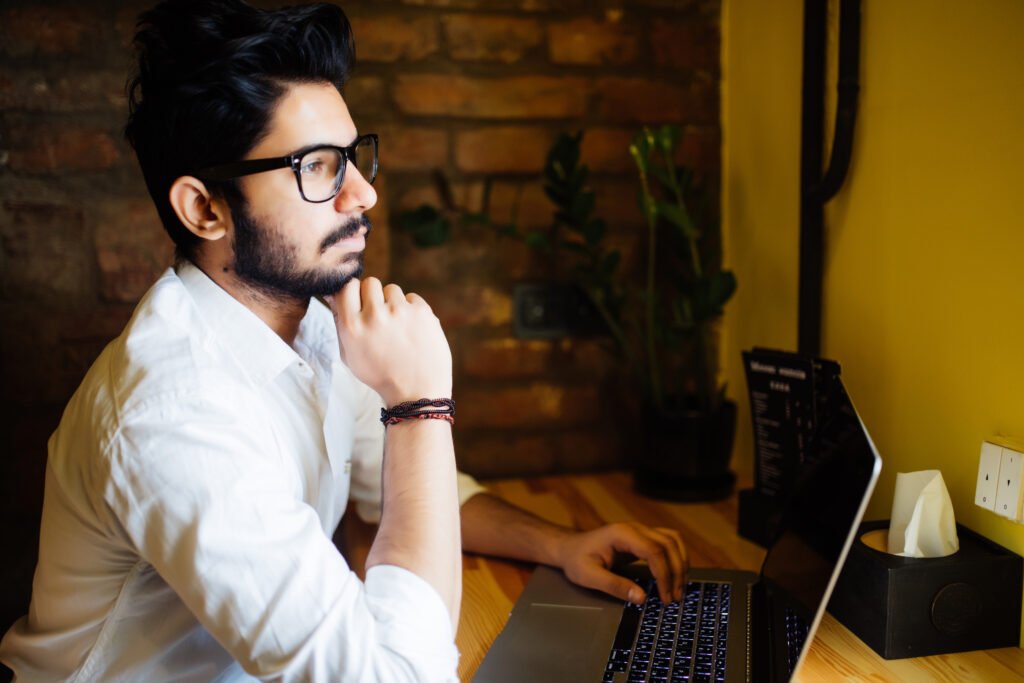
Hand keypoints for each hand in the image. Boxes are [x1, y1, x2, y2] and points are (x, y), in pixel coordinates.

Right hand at [326, 277, 451, 406]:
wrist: (417, 392)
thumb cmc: (380, 374)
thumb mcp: (349, 355)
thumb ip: (340, 322)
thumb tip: (333, 292)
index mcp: (353, 327)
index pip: (346, 286)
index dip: (353, 292)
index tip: (359, 302)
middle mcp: (375, 316)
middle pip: (370, 283)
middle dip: (373, 296)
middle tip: (379, 315)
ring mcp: (400, 312)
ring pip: (392, 289)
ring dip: (393, 303)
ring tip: (397, 327)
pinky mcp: (423, 312)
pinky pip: (412, 298)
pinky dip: (412, 310)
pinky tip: (412, 330)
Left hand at [554, 522, 687, 604]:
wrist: (569, 548)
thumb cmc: (576, 560)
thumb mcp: (589, 576)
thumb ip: (615, 586)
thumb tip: (641, 598)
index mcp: (621, 534)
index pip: (654, 551)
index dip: (664, 575)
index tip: (665, 597)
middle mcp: (635, 528)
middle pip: (668, 544)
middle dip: (675, 572)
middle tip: (674, 597)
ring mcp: (640, 530)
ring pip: (673, 540)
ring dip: (680, 563)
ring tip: (679, 588)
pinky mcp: (643, 538)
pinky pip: (668, 542)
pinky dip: (677, 557)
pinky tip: (676, 574)